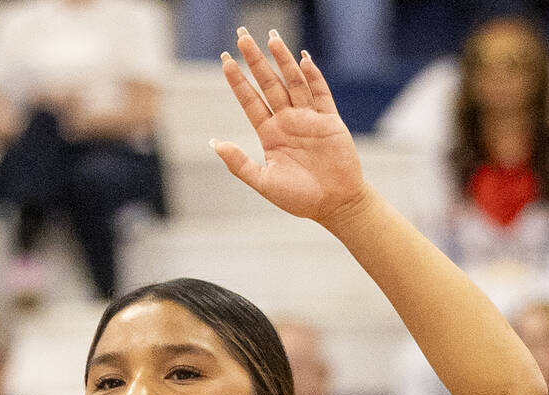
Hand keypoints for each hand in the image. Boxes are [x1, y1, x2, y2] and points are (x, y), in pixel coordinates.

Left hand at [213, 28, 366, 225]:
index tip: (225, 61)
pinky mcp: (330, 121)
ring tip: (271, 38)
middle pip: (269, 84)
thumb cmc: (298, 198)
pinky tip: (302, 60)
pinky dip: (313, 77)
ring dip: (282, 61)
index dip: (238, 81)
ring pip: (293, 83)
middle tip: (242, 36)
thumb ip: (239, 163)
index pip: (250, 101)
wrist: (334, 205)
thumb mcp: (263, 182)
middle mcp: (287, 121)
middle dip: (255, 60)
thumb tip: (214, 143)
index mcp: (270, 134)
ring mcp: (309, 119)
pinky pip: (320, 94)